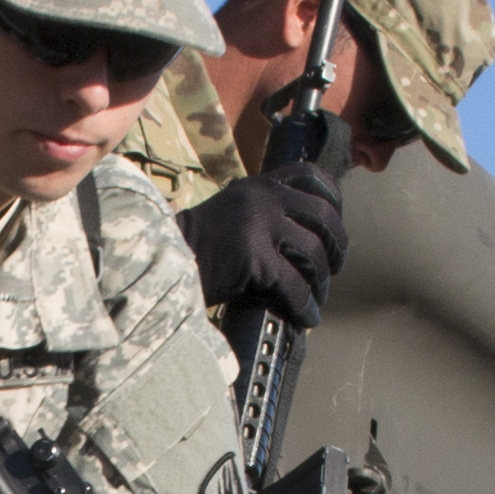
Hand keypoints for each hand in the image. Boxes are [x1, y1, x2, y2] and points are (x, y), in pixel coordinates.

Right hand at [180, 155, 343, 331]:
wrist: (157, 261)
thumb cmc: (193, 247)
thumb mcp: (229, 215)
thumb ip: (260, 214)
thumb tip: (300, 238)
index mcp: (256, 185)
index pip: (310, 176)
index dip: (333, 199)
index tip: (336, 220)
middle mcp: (261, 198)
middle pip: (322, 215)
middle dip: (337, 244)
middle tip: (335, 266)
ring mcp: (257, 225)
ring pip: (312, 251)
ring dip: (322, 278)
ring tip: (318, 296)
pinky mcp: (253, 256)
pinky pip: (294, 283)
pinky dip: (305, 304)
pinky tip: (307, 317)